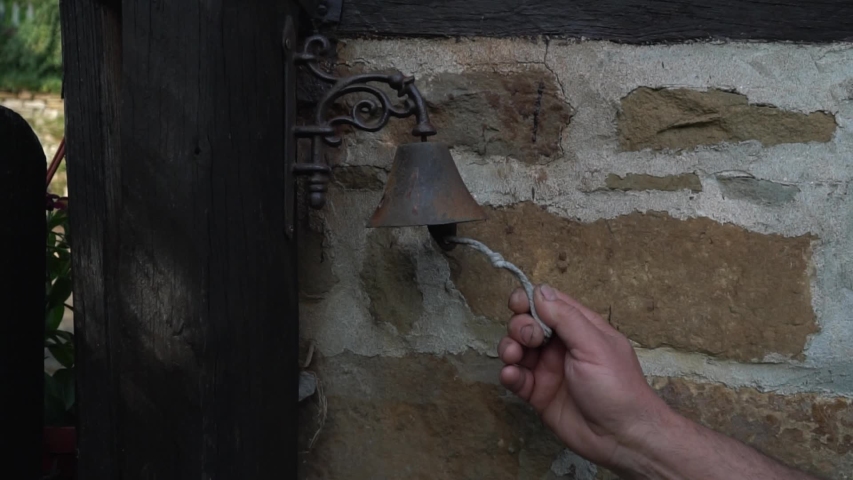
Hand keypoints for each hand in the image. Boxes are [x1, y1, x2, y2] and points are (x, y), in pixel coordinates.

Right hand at [497, 284, 671, 469]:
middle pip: (527, 324)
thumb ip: (566, 318)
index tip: (519, 305)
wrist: (621, 437)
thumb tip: (540, 291)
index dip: (529, 300)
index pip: (548, 303)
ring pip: (516, 349)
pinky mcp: (539, 393)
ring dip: (509, 348)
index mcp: (579, 328)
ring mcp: (549, 370)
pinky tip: (513, 376)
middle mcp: (562, 346)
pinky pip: (516, 378)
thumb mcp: (594, 345)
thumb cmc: (618, 389)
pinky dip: (509, 374)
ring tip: (514, 357)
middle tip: (529, 339)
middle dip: (520, 327)